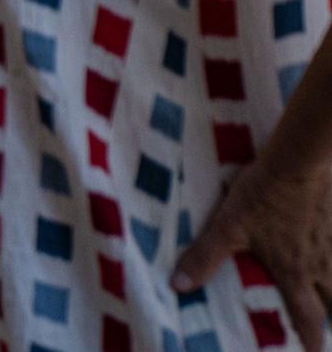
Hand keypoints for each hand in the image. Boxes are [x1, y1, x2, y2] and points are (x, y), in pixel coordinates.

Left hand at [174, 156, 331, 347]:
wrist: (299, 160)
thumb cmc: (262, 194)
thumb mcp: (227, 226)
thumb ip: (204, 257)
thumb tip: (178, 287)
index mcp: (294, 271)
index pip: (307, 317)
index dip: (310, 339)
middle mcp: (321, 265)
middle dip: (331, 318)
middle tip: (326, 323)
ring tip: (331, 295)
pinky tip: (330, 242)